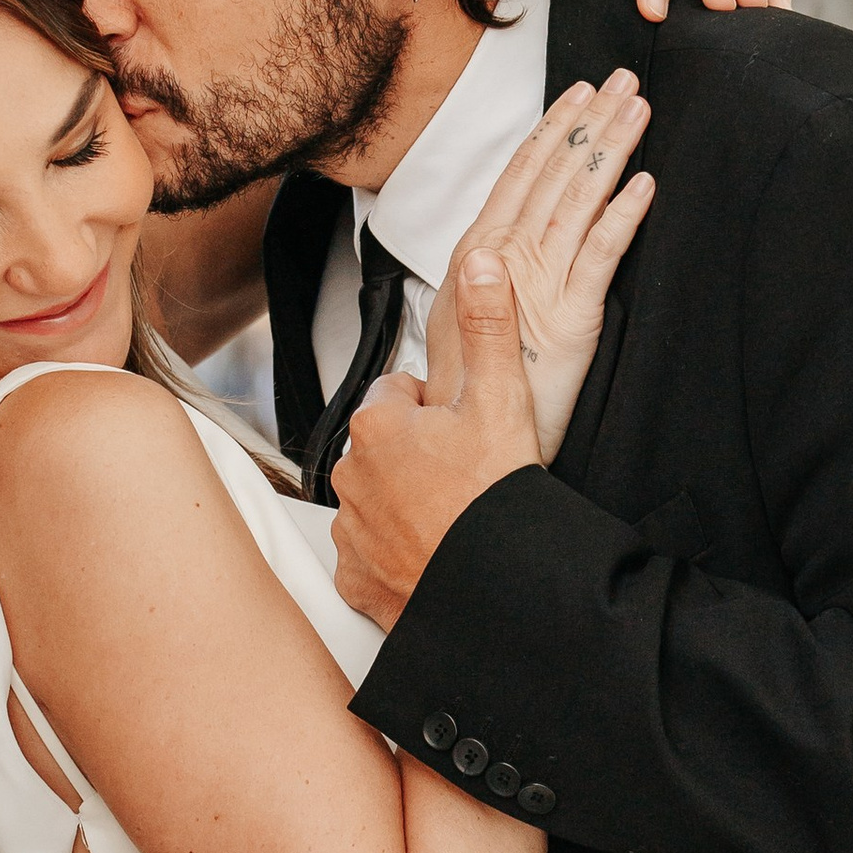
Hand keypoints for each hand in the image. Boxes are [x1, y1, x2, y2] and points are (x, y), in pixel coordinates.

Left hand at [333, 253, 541, 631]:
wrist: (495, 589)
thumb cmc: (496, 499)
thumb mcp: (502, 399)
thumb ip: (488, 326)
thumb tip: (479, 264)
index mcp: (378, 424)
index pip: (398, 392)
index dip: (437, 408)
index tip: (465, 430)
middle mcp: (351, 475)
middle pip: (386, 446)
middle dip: (418, 455)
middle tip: (465, 476)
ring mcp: (349, 530)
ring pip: (377, 498)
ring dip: (405, 502)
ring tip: (453, 517)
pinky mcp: (355, 579)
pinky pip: (369, 555)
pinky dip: (395, 554)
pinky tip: (432, 553)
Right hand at [421, 71, 652, 461]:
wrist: (470, 445)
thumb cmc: (473, 386)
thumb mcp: (469, 319)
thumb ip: (487, 275)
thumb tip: (496, 243)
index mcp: (480, 253)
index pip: (522, 174)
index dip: (553, 130)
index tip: (579, 94)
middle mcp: (506, 259)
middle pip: (554, 175)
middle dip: (589, 123)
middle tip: (622, 82)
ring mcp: (540, 284)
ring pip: (579, 201)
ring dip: (611, 150)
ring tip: (638, 111)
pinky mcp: (574, 317)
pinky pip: (602, 255)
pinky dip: (623, 215)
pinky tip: (645, 184)